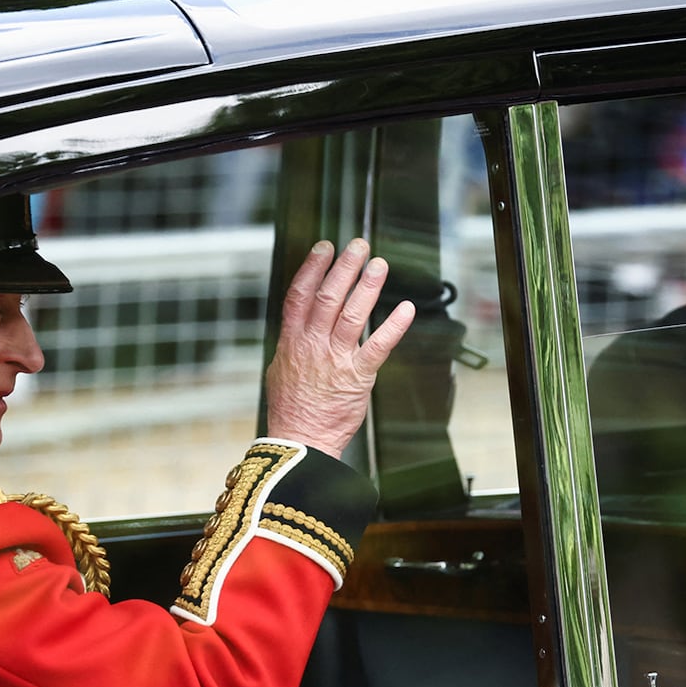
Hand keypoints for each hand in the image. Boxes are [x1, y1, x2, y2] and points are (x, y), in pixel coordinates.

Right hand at [263, 238, 415, 458]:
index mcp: (292, 341)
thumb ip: (292, 343)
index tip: (325, 248)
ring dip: (367, 286)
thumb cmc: (292, 409)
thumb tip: (297, 323)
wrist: (301, 440)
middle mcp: (313, 345)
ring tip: (378, 265)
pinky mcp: (358, 376)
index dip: (313, 268)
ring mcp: (335, 359)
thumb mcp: (280, 369)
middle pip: (328, 296)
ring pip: (352, 314)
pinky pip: (378, 345)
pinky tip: (406, 308)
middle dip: (344, 267)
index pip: (300, 294)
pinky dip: (394, 325)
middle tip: (358, 245)